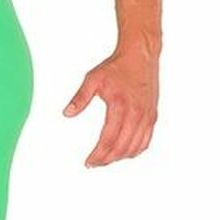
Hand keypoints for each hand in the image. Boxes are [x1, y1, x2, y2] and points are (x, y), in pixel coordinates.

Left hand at [63, 42, 159, 166]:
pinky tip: (124, 153)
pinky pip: (146, 141)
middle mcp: (136, 114)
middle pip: (121, 148)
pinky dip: (135, 151)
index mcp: (120, 106)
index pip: (108, 139)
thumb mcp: (93, 79)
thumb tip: (67, 114)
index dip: (98, 154)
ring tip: (106, 160)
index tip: (88, 162)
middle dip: (107, 160)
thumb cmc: (117, 67)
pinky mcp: (152, 116)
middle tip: (94, 163)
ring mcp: (146, 116)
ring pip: (135, 147)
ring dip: (120, 157)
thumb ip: (80, 98)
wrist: (140, 56)